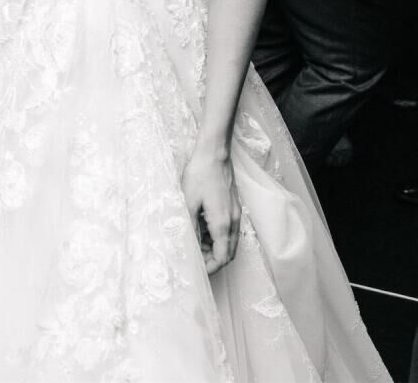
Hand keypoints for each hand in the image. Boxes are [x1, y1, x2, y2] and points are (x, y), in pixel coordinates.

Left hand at [182, 149, 240, 275]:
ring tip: (194, 243)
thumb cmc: (200, 174)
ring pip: (229, 241)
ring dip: (214, 248)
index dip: (211, 268)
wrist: (214, 152)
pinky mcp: (233, 206)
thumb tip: (189, 247)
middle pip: (227, 252)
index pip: (222, 257)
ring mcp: (235, 213)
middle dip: (212, 260)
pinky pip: (228, 230)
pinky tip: (201, 228)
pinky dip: (216, 236)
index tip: (197, 270)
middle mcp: (233, 222)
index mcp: (223, 224)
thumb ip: (191, 228)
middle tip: (194, 259)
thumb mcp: (188, 202)